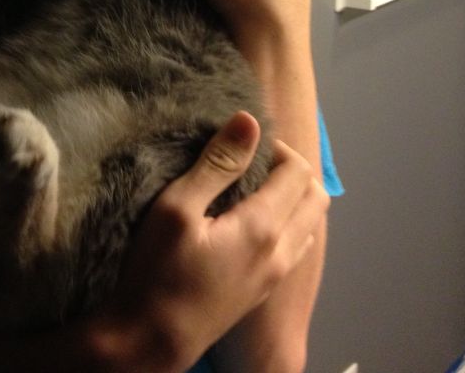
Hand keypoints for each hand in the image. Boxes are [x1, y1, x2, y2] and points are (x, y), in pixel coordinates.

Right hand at [97, 112, 328, 372]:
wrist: (148, 344)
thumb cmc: (156, 273)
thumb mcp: (178, 208)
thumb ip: (217, 164)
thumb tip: (250, 121)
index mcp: (263, 228)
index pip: (297, 171)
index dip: (274, 146)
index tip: (239, 144)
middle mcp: (280, 253)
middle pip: (315, 197)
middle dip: (290, 169)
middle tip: (249, 161)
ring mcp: (274, 277)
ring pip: (309, 224)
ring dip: (291, 197)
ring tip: (248, 187)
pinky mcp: (263, 291)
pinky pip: (294, 245)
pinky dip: (285, 222)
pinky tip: (247, 220)